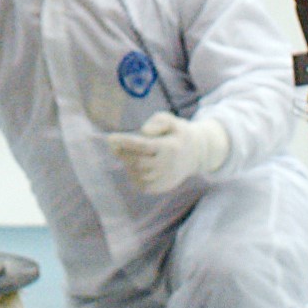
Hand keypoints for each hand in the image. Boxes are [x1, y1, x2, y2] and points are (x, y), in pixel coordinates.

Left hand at [105, 110, 228, 194]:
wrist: (197, 153)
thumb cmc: (178, 133)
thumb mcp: (171, 120)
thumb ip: (158, 121)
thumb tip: (144, 131)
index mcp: (170, 147)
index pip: (143, 146)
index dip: (124, 142)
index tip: (110, 138)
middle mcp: (168, 165)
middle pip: (139, 162)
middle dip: (123, 154)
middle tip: (114, 146)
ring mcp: (167, 178)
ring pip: (140, 175)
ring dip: (128, 165)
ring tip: (125, 154)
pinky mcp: (164, 187)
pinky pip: (144, 186)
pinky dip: (134, 177)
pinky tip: (132, 166)